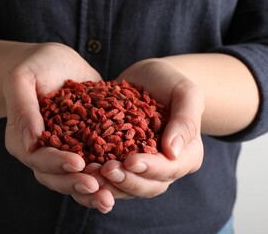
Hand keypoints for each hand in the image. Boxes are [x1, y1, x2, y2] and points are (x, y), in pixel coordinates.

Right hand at [2, 43, 113, 211]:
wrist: (58, 64)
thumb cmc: (37, 66)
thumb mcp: (23, 78)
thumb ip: (23, 108)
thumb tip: (32, 143)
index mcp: (22, 139)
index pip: (37, 158)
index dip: (56, 164)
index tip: (78, 163)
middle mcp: (41, 152)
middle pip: (55, 177)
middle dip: (76, 185)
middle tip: (99, 190)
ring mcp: (62, 153)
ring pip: (73, 179)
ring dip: (91, 191)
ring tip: (110, 199)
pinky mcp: (83, 148)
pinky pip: (91, 169)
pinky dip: (103, 179)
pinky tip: (121, 183)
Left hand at [98, 58, 204, 197]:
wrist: (149, 80)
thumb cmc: (170, 83)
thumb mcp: (185, 93)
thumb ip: (185, 120)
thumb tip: (173, 152)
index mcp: (186, 155)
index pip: (170, 169)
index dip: (150, 169)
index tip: (130, 161)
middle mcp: (165, 167)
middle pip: (148, 186)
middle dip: (126, 181)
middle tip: (105, 171)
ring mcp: (142, 168)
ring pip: (127, 188)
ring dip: (108, 185)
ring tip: (88, 174)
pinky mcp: (121, 162)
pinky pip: (110, 178)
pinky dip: (97, 178)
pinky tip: (80, 171)